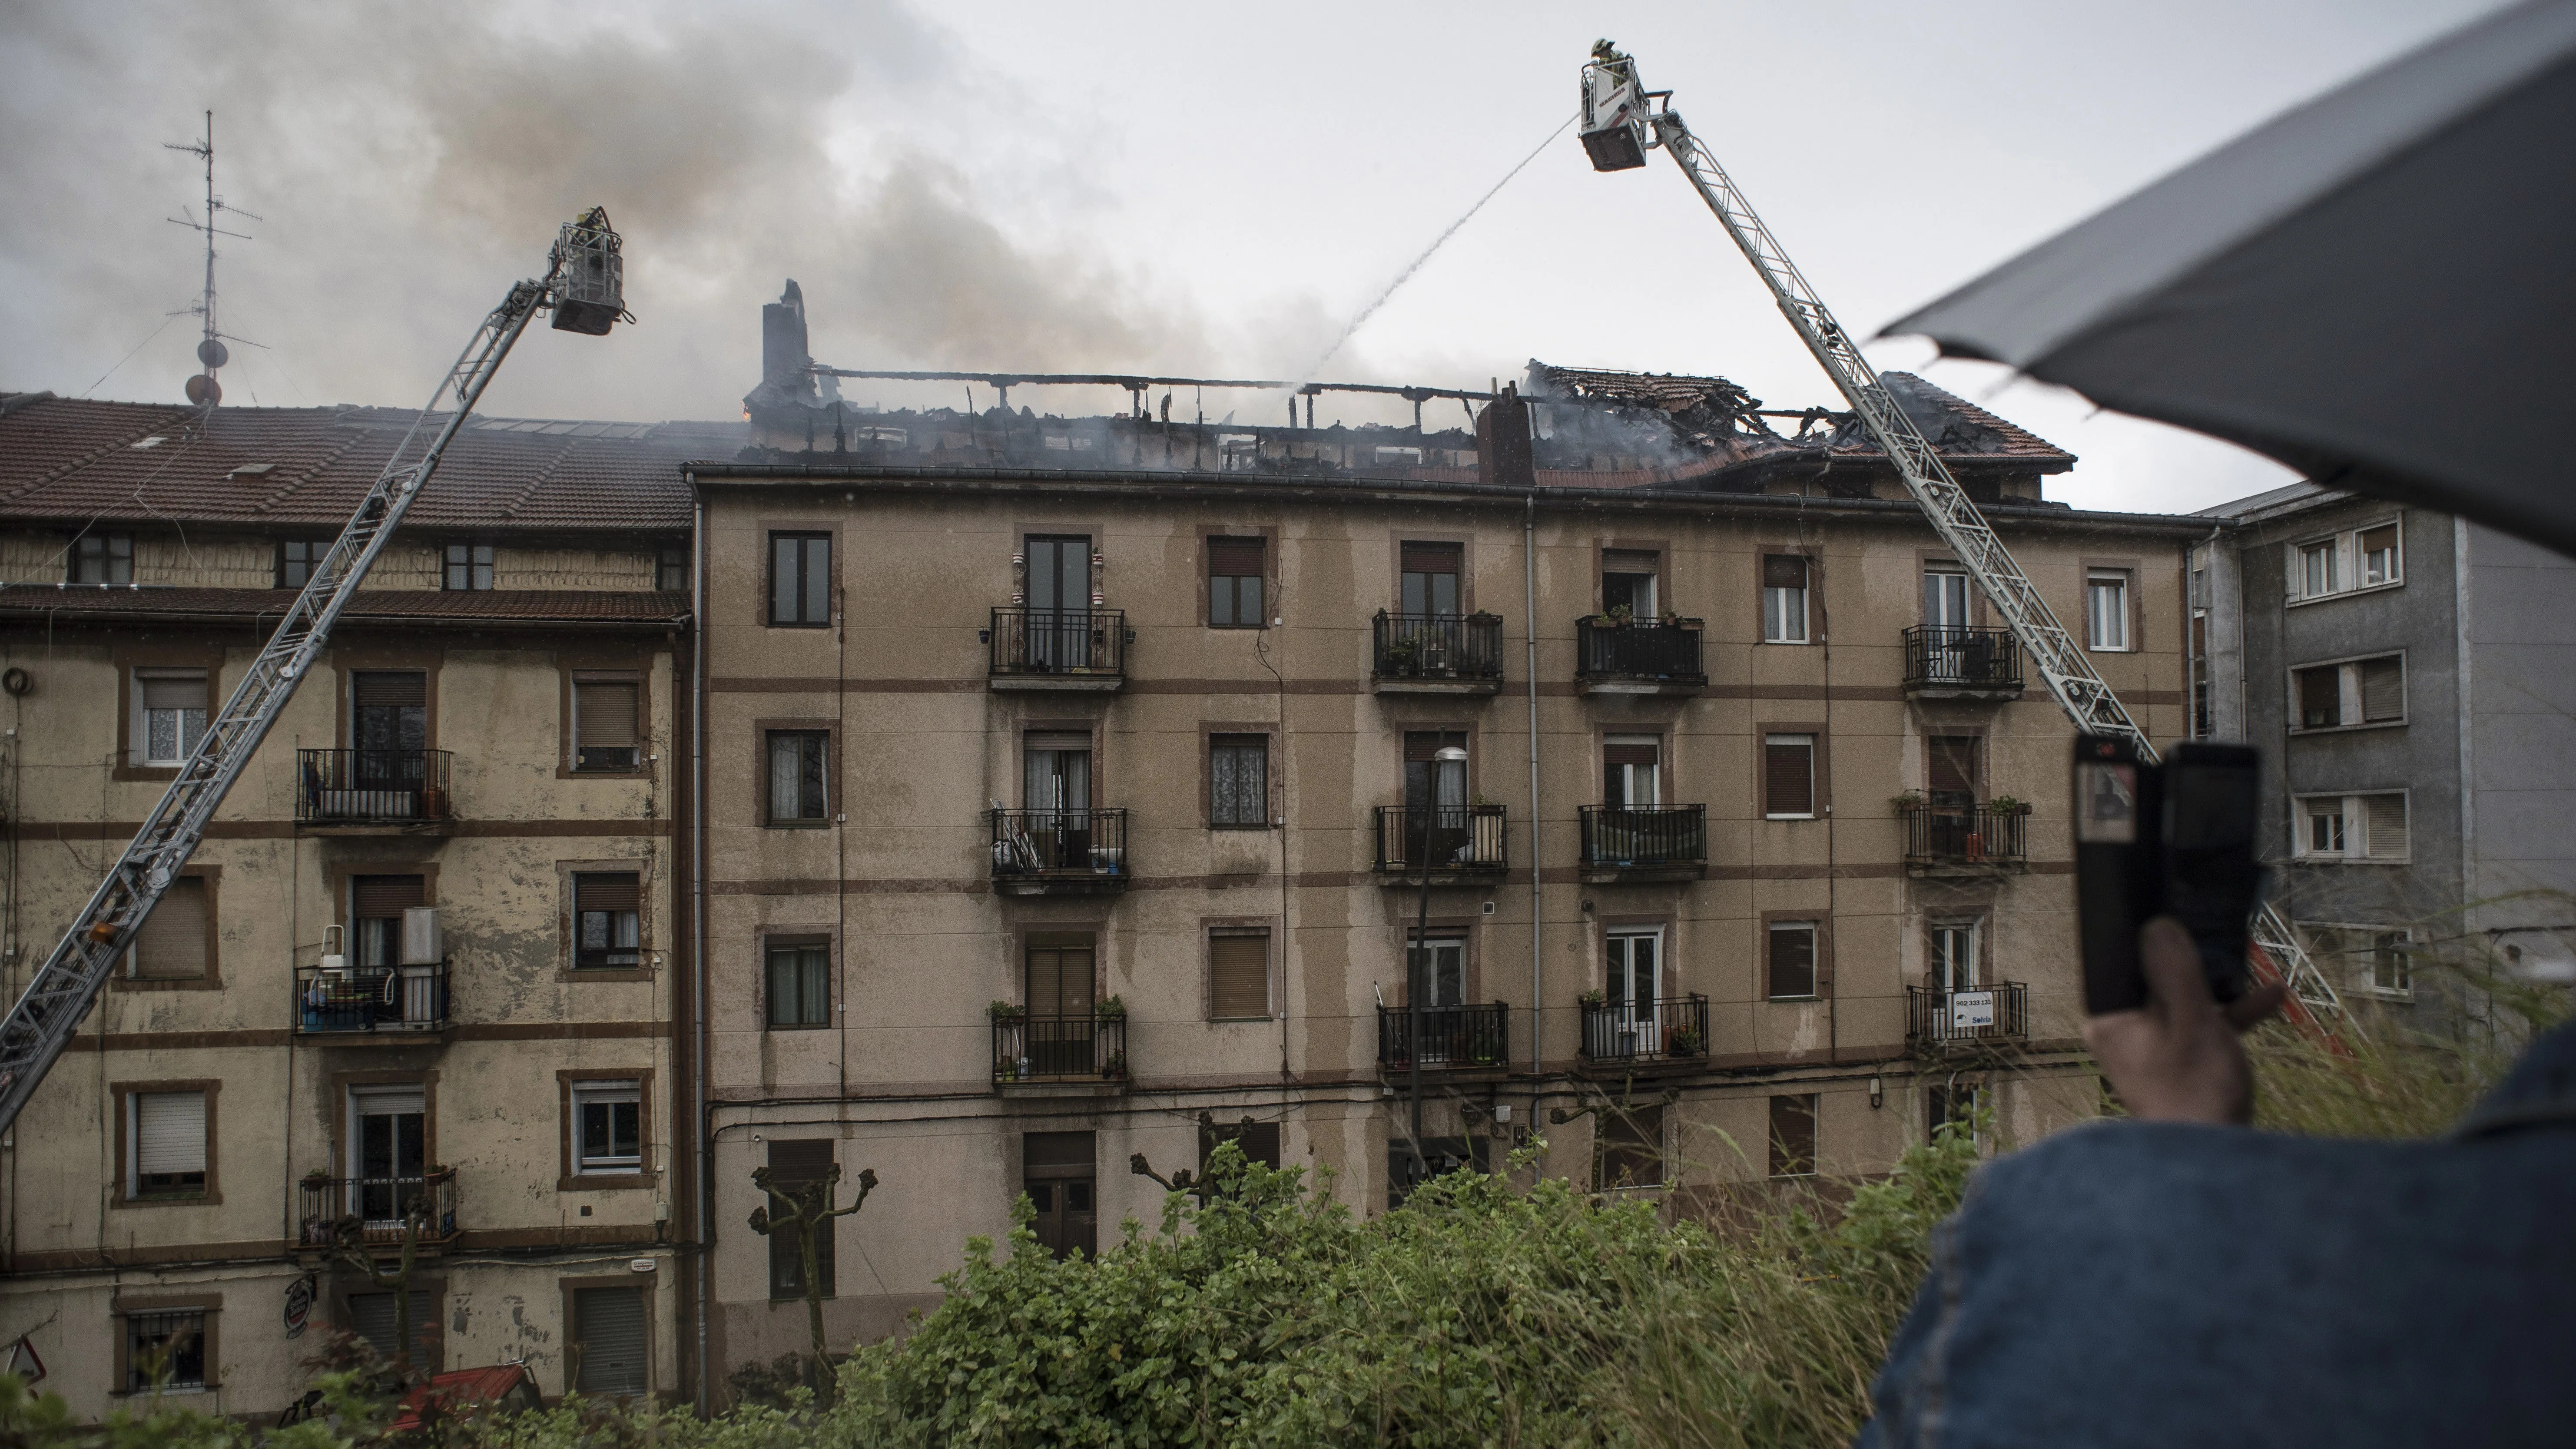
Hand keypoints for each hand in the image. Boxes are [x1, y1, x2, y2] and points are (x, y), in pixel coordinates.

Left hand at [2081, 916, 2285, 1124]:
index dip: (2143, 936)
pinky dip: (2230, 1014)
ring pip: (2182, 1001)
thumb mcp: (2191, 1019)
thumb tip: (2157, 926)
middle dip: (2189, 956)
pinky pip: (2202, 1026)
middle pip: (2152, 978)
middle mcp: (2123, 1032)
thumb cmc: (2197, 1088)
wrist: (2216, 1162)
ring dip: (2218, 983)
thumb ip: (2174, 970)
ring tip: (2250, 959)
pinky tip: (2272, 996)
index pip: (2118, 962)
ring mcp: (2152, 1049)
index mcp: (2110, 1019)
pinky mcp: (2179, 1064)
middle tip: (2213, 923)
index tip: (2167, 907)